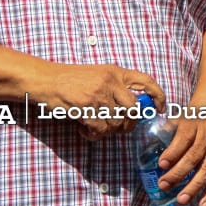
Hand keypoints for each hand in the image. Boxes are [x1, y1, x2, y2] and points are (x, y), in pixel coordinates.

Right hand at [31, 63, 162, 139]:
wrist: (45, 80)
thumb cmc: (71, 80)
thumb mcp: (99, 76)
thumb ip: (117, 88)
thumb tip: (137, 110)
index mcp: (116, 71)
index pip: (147, 81)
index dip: (159, 96)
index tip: (161, 109)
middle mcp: (110, 81)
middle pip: (134, 109)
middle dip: (130, 123)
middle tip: (119, 128)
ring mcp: (98, 94)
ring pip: (117, 122)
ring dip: (108, 130)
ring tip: (95, 127)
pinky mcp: (85, 107)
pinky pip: (100, 129)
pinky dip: (94, 134)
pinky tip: (84, 129)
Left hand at [156, 104, 205, 205]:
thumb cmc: (194, 115)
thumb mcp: (180, 116)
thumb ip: (167, 129)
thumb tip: (151, 142)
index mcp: (194, 123)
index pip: (184, 138)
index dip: (173, 152)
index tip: (161, 165)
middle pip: (194, 156)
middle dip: (179, 173)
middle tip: (164, 185)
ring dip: (195, 186)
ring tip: (182, 199)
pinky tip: (204, 202)